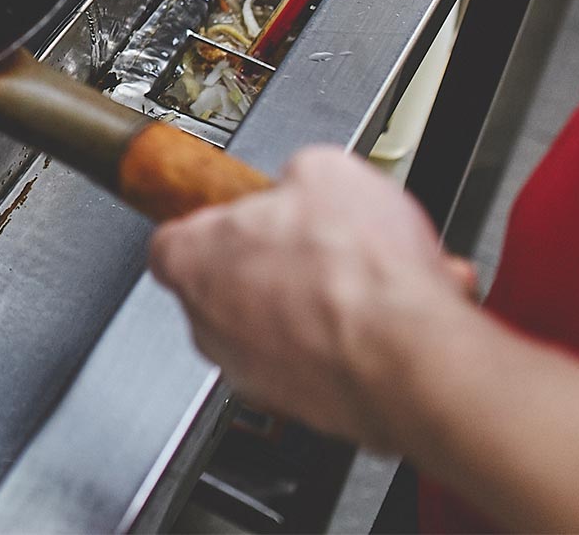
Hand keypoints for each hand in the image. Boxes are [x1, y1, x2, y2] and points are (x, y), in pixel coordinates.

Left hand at [149, 147, 477, 451]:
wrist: (405, 354)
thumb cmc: (352, 272)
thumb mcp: (324, 171)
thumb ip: (295, 176)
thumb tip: (304, 181)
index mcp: (193, 260)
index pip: (173, 241)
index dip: (217, 224)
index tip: (246, 216)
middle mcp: (210, 325)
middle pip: (230, 284)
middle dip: (277, 265)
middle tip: (318, 246)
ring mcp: (252, 372)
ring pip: (281, 328)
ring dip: (322, 305)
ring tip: (371, 281)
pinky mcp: (300, 405)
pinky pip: (323, 362)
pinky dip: (354, 341)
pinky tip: (393, 317)